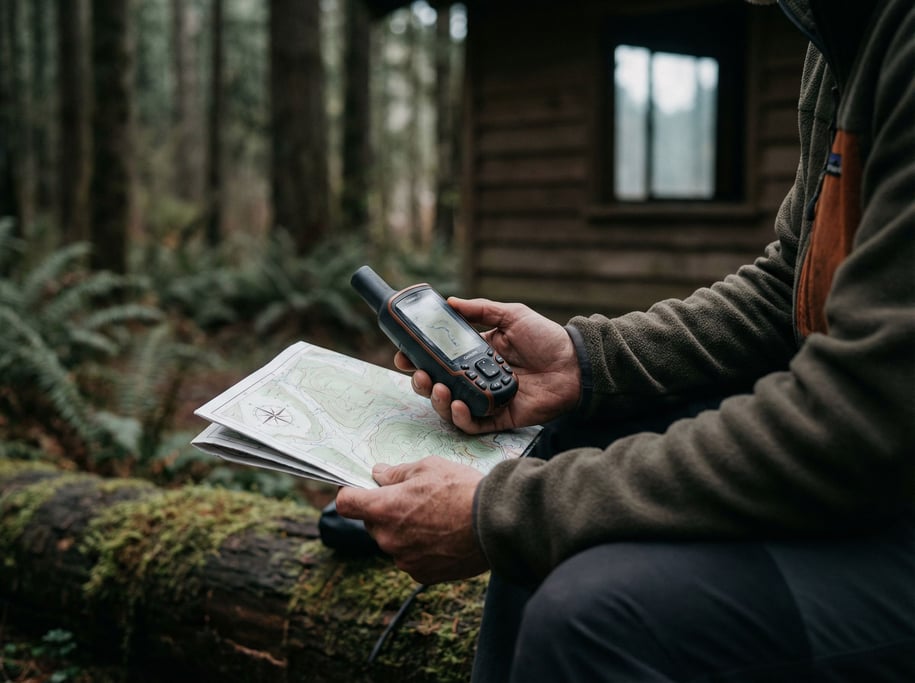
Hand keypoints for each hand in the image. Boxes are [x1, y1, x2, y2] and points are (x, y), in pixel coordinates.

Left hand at [335, 457, 488, 583]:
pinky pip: (411, 558)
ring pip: (393, 541)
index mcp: (384, 509)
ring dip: (404, 531)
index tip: (360, 488)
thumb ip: (397, 473)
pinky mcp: (422, 575)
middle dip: (385, 511)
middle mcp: (388, 539)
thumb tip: (379, 475)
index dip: (350, 493)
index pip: (346, 503)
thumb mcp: (428, 467)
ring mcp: (404, 560)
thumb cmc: (461, 490)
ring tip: (436, 518)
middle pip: (372, 523)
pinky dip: (421, 548)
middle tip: (413, 499)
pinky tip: (443, 536)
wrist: (495, 524)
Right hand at [396, 297, 580, 433]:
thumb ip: (480, 310)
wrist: (576, 364)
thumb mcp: (512, 315)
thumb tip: (448, 301)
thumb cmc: (547, 338)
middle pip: (437, 385)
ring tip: (438, 387)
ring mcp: (485, 400)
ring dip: (437, 400)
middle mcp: (475, 379)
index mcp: (474, 355)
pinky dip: (461, 417)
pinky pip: (472, 425)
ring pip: (449, 407)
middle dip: (420, 382)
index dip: (416, 358)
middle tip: (417, 374)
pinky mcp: (499, 418)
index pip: (437, 359)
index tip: (401, 353)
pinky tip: (458, 405)